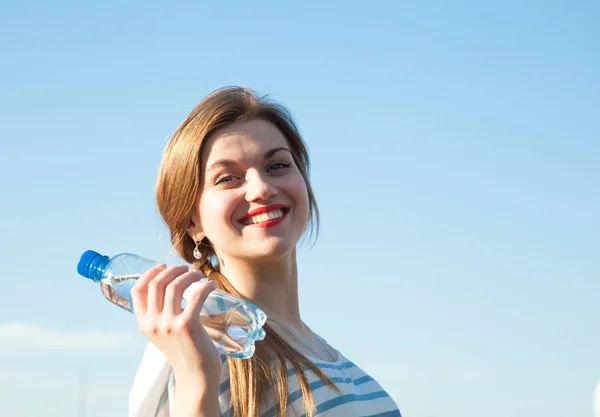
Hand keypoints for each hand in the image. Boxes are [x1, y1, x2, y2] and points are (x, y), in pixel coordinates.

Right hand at [131, 264, 221, 380]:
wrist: (196, 376)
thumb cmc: (184, 352)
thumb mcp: (164, 334)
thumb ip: (161, 316)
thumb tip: (169, 287)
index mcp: (144, 324)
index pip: (137, 290)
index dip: (150, 273)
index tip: (163, 266)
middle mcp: (153, 323)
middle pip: (157, 283)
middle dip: (172, 270)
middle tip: (186, 269)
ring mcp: (169, 324)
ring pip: (175, 286)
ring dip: (189, 275)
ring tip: (199, 275)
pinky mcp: (187, 325)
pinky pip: (196, 295)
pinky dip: (205, 286)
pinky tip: (210, 284)